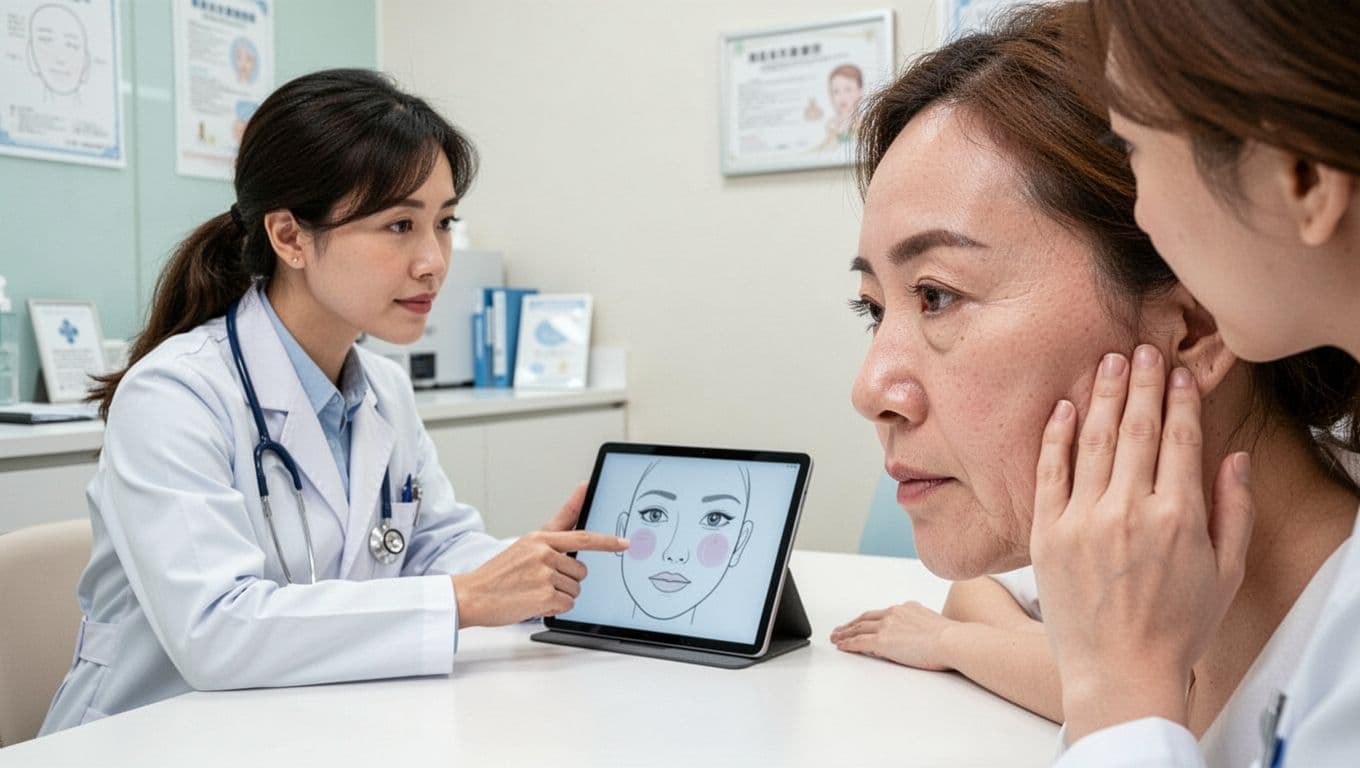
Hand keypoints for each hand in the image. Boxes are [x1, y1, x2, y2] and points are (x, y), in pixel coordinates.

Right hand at [453, 484, 627, 626]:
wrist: (472, 595)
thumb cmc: (500, 571)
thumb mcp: (526, 542)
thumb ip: (559, 522)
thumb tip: (583, 489)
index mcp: (540, 538)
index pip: (583, 538)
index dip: (607, 542)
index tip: (625, 543)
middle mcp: (543, 553)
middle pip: (580, 571)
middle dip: (567, 580)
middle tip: (540, 581)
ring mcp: (543, 575)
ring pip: (575, 590)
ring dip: (559, 595)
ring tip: (533, 591)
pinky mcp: (544, 597)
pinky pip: (567, 605)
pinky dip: (554, 608)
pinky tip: (534, 602)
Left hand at [830, 602, 956, 670]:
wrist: (953, 640)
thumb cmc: (952, 637)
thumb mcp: (934, 622)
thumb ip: (922, 622)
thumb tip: (922, 629)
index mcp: (906, 609)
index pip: (882, 614)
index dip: (869, 619)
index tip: (862, 623)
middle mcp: (894, 614)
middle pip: (865, 618)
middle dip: (851, 624)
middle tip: (840, 629)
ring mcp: (887, 627)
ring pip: (859, 629)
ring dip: (844, 633)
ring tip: (835, 638)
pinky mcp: (883, 641)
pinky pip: (859, 642)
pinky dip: (848, 644)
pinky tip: (841, 646)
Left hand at [1030, 345, 1254, 740]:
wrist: (1119, 671)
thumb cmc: (1177, 626)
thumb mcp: (1226, 572)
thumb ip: (1234, 510)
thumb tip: (1232, 457)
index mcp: (1179, 517)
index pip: (1180, 440)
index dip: (1179, 400)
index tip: (1177, 373)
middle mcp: (1129, 511)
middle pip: (1135, 429)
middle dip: (1141, 384)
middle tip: (1142, 349)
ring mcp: (1083, 520)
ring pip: (1092, 441)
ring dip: (1100, 395)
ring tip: (1106, 362)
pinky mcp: (1047, 533)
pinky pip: (1050, 473)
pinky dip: (1056, 436)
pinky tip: (1063, 407)